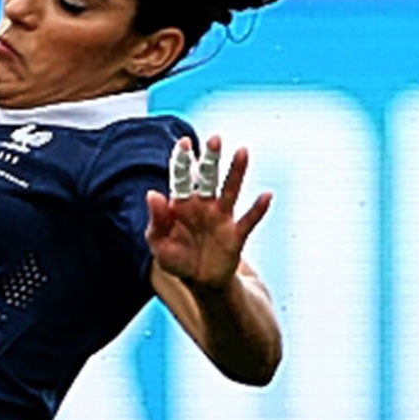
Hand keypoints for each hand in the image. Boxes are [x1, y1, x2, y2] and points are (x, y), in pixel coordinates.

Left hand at [145, 136, 270, 289]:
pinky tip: (266, 195)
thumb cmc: (176, 258)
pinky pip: (249, 220)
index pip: (181, 178)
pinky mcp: (236, 234)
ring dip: (236, 172)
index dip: (182, 161)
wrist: (198, 281)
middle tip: (214, 138)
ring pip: (230, 191)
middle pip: (207, 178)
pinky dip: (258, 209)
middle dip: (210, 159)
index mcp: (181, 205)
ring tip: (242, 151)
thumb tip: (152, 193)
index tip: (184, 142)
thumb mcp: (158, 243)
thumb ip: (157, 220)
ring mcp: (221, 218)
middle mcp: (203, 205)